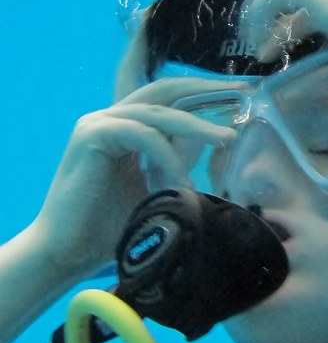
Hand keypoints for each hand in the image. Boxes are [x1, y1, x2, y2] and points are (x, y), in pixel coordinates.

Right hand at [31, 78, 236, 286]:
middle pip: (165, 88)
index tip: (242, 93)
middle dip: (207, 87)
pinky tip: (182, 181)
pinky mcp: (91, 135)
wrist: (68, 254)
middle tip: (244, 89)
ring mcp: (98, 123)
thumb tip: (220, 149)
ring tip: (228, 140)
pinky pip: (143, 134)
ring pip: (159, 112)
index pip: (169, 98)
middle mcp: (110, 118)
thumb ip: (178, 164)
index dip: (204, 92)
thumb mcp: (157, 189)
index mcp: (125, 127)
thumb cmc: (110, 230)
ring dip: (197, 127)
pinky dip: (168, 157)